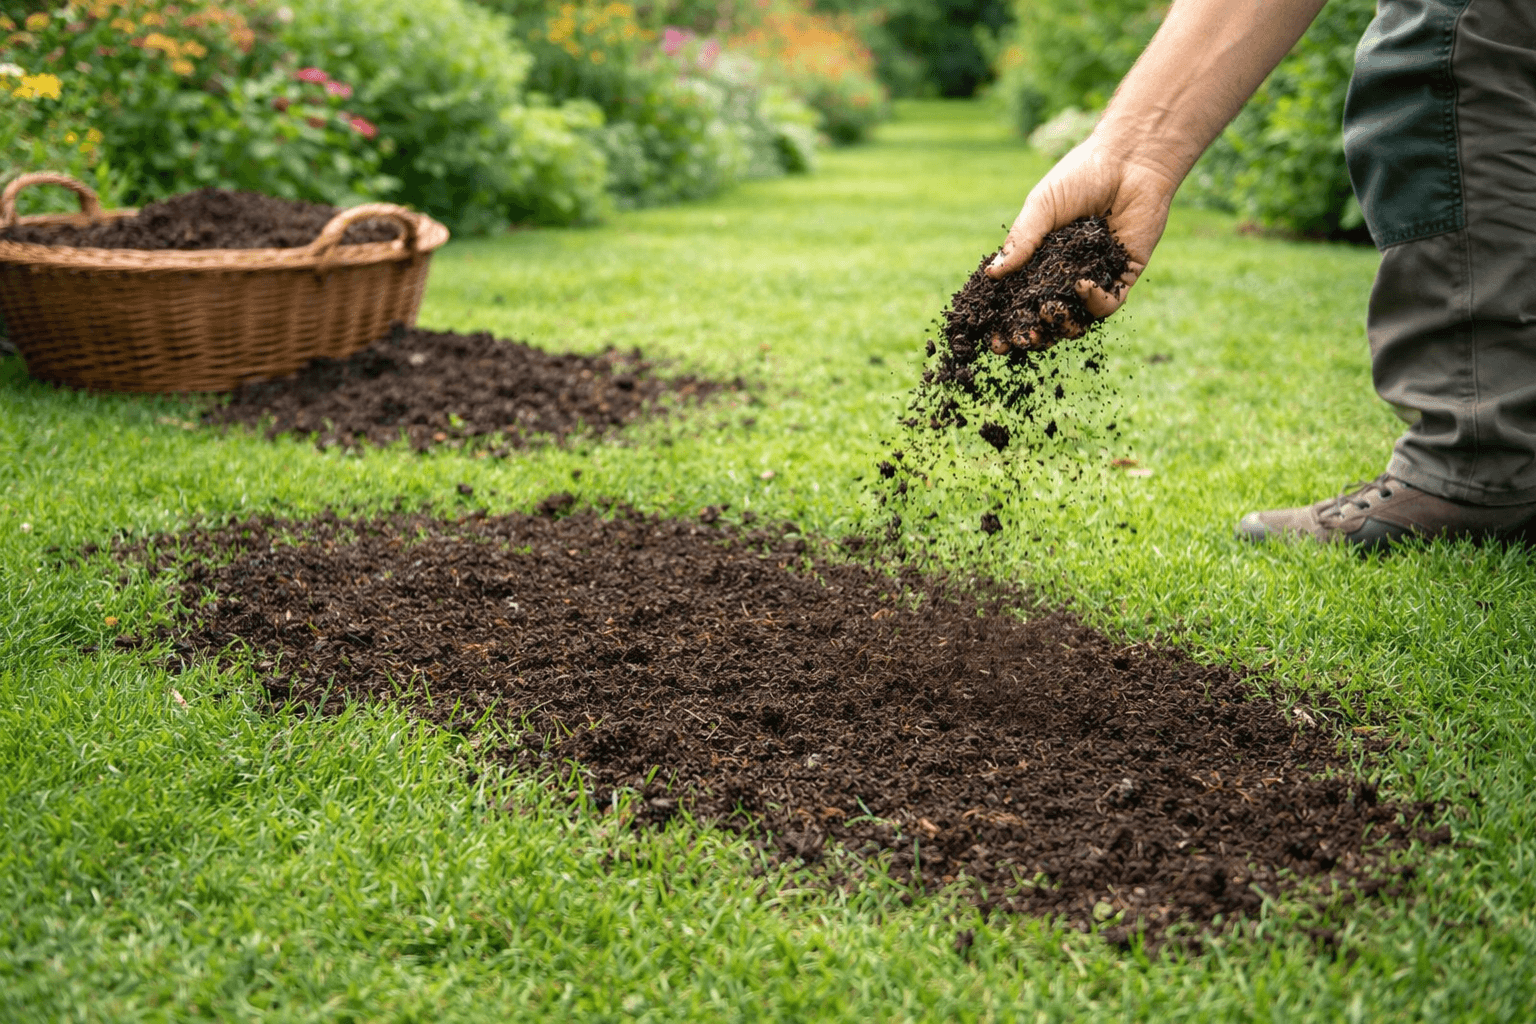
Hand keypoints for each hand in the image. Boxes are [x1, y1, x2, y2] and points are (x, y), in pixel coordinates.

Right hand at [984, 142, 1174, 352]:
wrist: (1130, 161)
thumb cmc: (1081, 175)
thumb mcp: (1042, 206)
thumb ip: (1021, 241)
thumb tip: (992, 274)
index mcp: (1040, 259)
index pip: (1018, 299)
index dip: (1005, 322)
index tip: (994, 339)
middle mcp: (1065, 274)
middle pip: (1045, 317)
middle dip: (1032, 334)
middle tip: (1023, 340)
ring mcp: (1094, 276)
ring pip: (1077, 319)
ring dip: (1063, 327)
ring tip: (1051, 315)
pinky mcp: (1123, 275)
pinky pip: (1108, 303)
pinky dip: (1094, 302)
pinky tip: (1083, 286)